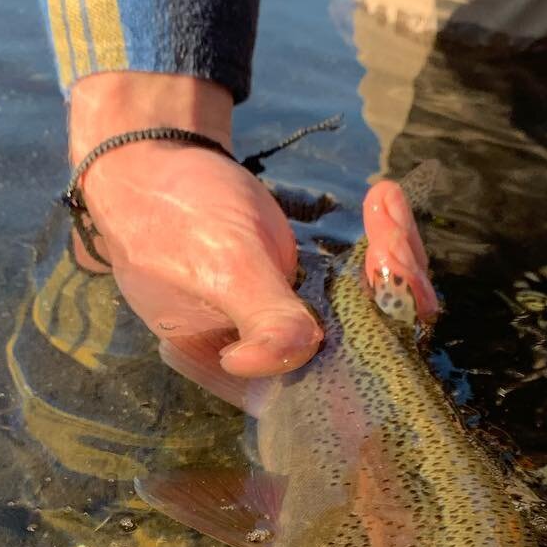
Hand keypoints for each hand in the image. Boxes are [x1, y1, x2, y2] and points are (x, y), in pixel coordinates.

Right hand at [68, 72, 435, 377]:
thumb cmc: (176, 215)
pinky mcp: (308, 292)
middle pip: (366, 349)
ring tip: (385, 201)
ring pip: (372, 313)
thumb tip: (269, 367)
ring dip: (394, 256)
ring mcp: (295, 325)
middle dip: (394, 284)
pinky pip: (363, 284)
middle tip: (389, 221)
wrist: (153, 162)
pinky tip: (382, 199)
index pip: (334, 384)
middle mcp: (277, 363)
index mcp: (247, 378)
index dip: (376, 341)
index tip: (388, 274)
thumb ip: (259, 318)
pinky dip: (381, 243)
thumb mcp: (222, 265)